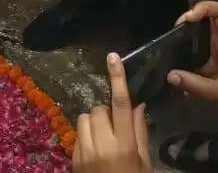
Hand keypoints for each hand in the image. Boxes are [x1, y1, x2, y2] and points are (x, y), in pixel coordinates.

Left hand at [73, 53, 151, 172]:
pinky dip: (85, 137)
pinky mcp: (73, 158)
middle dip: (106, 114)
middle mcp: (103, 144)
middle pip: (99, 109)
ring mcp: (84, 151)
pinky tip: (94, 152)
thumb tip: (137, 104)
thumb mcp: (144, 164)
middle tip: (116, 130)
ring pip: (84, 118)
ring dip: (94, 124)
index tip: (112, 56)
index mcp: (125, 145)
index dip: (117, 78)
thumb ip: (140, 133)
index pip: (120, 104)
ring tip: (104, 140)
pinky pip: (76, 133)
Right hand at [167, 2, 217, 124]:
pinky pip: (201, 45)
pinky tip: (179, 57)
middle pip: (209, 17)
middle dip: (191, 18)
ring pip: (204, 30)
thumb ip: (196, 86)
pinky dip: (189, 46)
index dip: (203, 7)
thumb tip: (169, 75)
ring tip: (174, 40)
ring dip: (189, 31)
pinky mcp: (217, 61)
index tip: (187, 19)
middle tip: (176, 29)